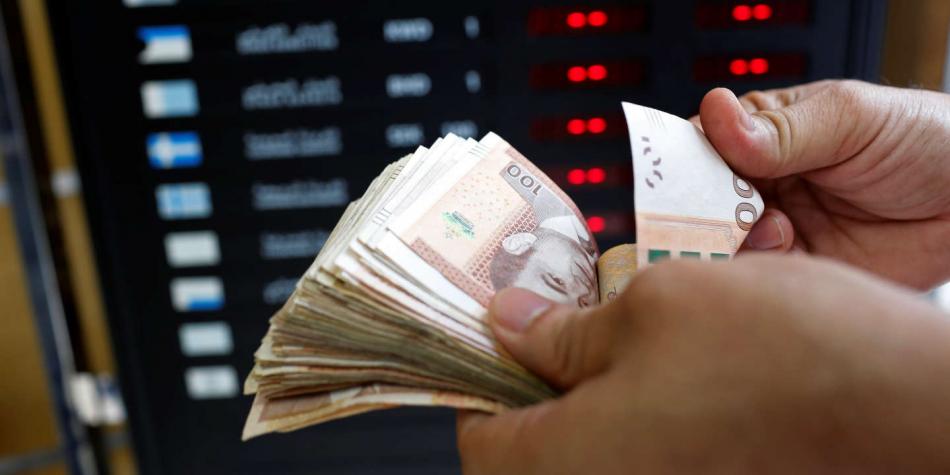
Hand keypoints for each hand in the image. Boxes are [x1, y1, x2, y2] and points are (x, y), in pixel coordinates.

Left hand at [457, 255, 949, 473]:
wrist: (908, 409)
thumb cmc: (786, 358)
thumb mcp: (654, 308)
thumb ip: (563, 329)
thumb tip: (509, 323)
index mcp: (564, 463)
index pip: (476, 435)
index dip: (482, 373)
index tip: (498, 332)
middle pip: (533, 445)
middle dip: (540, 379)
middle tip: (559, 318)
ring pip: (593, 445)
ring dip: (594, 390)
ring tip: (623, 329)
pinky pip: (644, 455)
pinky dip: (641, 413)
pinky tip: (669, 364)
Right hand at [696, 80, 949, 288]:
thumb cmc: (925, 141)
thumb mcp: (851, 119)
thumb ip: (780, 129)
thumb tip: (715, 113)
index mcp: (761, 135)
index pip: (700, 146)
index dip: (685, 163)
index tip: (689, 177)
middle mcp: (759, 183)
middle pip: (699, 201)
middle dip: (703, 209)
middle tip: (729, 208)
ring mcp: (774, 228)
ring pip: (719, 243)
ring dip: (733, 239)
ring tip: (776, 227)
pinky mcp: (795, 271)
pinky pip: (754, 276)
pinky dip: (759, 268)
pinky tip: (790, 247)